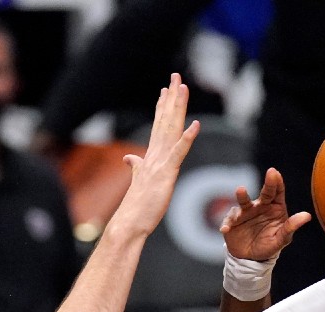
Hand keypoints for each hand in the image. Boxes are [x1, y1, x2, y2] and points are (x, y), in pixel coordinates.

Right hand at [108, 74, 200, 236]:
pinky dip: (187, 139)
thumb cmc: (136, 207)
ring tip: (182, 88)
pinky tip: (195, 125)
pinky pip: (179, 153)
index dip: (163, 106)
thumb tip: (129, 158)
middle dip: (171, 98)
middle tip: (176, 76)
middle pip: (165, 120)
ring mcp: (160, 163)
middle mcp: (154, 155)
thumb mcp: (138, 181)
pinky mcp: (166, 174)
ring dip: (177, 108)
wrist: (129, 223)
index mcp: (151, 156)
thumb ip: (136, 167)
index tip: (166, 89)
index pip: (158, 125)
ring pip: (171, 129)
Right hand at [220, 167, 310, 261]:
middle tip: (271, 173)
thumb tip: (306, 216)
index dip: (277, 182)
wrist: (249, 258)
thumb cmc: (268, 246)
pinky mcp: (232, 220)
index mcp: (274, 208)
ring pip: (244, 202)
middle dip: (268, 183)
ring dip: (242, 196)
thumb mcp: (281, 239)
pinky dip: (227, 224)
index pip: (277, 192)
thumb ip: (291, 227)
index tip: (275, 173)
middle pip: (265, 192)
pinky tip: (226, 229)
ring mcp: (245, 212)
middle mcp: (260, 206)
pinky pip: (229, 220)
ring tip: (240, 190)